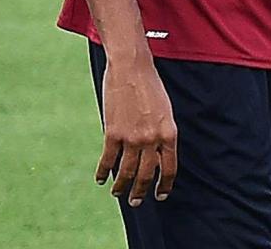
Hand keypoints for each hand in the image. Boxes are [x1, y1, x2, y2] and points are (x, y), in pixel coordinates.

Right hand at [96, 54, 177, 206]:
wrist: (132, 69)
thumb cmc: (150, 88)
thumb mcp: (165, 112)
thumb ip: (161, 134)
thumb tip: (155, 156)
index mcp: (169, 134)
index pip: (169, 168)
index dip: (165, 185)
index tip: (161, 195)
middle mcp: (152, 140)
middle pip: (147, 175)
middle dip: (141, 192)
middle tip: (136, 201)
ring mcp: (132, 138)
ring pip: (127, 172)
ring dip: (122, 186)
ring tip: (118, 193)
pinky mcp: (113, 133)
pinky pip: (108, 160)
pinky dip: (104, 172)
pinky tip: (101, 179)